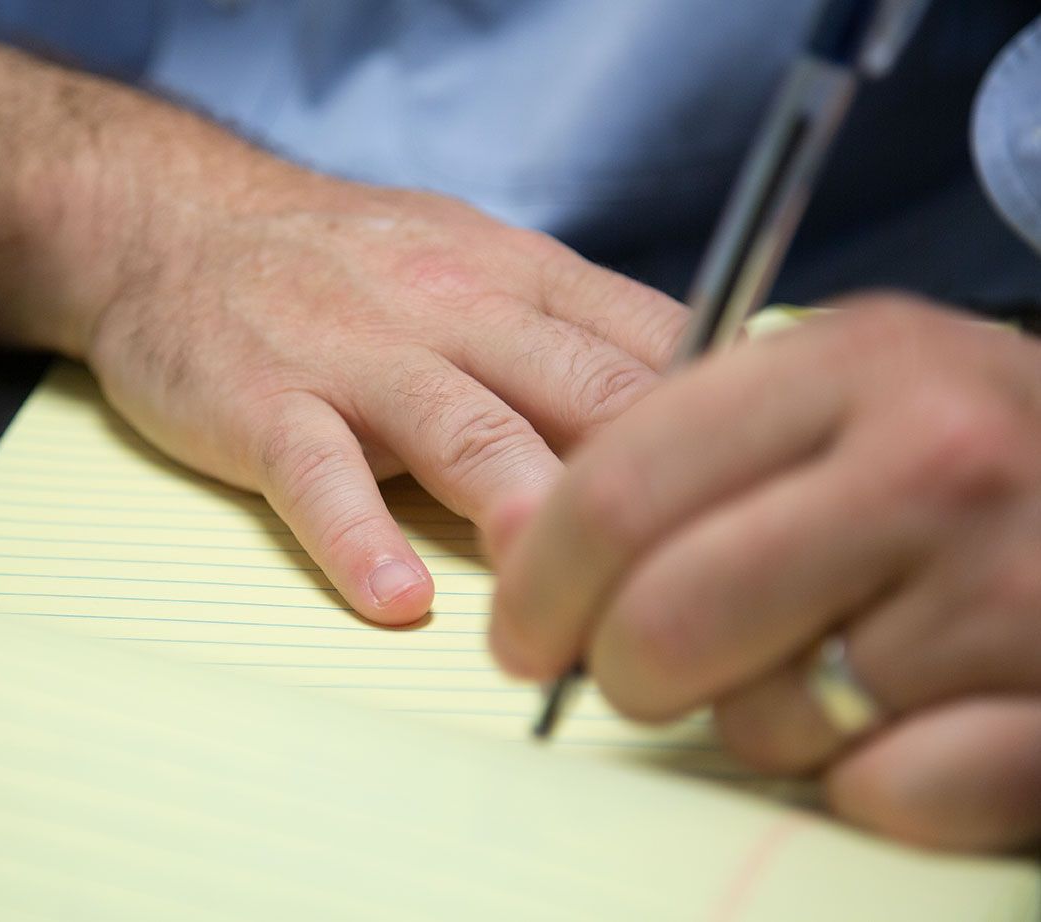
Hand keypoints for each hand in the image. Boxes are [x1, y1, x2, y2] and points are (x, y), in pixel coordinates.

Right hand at [85, 169, 686, 623]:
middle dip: (654, 490)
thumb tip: (700, 404)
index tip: (771, 511)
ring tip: (567, 595)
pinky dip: (358, 536)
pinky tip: (395, 599)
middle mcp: (457, 308)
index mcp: (524, 278)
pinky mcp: (268, 399)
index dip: (728, 431)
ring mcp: (360, 354)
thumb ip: (575, 332)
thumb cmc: (348, 264)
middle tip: (702, 586)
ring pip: (466, 429)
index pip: (658, 345)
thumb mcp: (478, 262)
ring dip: (527, 508)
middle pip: (585, 392)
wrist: (179, 223)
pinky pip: (320, 471)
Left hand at [487, 294, 1040, 850]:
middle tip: (640, 673)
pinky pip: (881, 793)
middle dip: (621, 670)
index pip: (621, 491)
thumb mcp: (849, 381)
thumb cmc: (971, 443)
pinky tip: (899, 720)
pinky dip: (865, 781)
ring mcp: (1012, 589)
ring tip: (825, 663)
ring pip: (768, 719)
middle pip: (666, 620)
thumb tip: (526, 544)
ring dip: (764, 716)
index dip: (540, 583)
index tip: (521, 633)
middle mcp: (937, 462)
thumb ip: (695, 440)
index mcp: (857, 361)